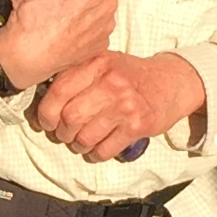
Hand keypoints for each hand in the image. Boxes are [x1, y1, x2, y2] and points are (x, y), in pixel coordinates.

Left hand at [35, 50, 205, 163]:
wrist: (171, 82)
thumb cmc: (131, 75)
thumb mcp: (104, 63)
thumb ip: (77, 74)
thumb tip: (44, 99)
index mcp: (97, 63)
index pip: (59, 91)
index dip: (46, 112)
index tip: (46, 121)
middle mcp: (111, 82)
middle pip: (70, 117)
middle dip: (62, 132)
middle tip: (65, 134)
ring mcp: (125, 105)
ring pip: (85, 137)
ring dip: (79, 145)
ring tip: (81, 142)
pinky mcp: (137, 125)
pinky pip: (104, 149)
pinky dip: (96, 154)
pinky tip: (97, 149)